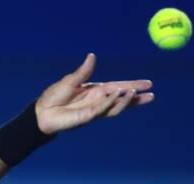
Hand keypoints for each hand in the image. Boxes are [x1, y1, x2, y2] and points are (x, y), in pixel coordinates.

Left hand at [34, 53, 154, 134]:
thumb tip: (92, 56)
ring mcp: (93, 111)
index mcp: (95, 91)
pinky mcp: (87, 118)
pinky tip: (118, 95)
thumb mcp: (70, 80)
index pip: (118, 88)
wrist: (41, 112)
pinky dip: (110, 102)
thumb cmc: (54, 96)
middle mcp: (97, 102)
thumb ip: (83, 71)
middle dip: (136, 98)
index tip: (148, 84)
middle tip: (152, 95)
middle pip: (121, 100)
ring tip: (135, 92)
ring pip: (114, 107)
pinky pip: (102, 110)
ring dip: (125, 100)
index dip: (132, 86)